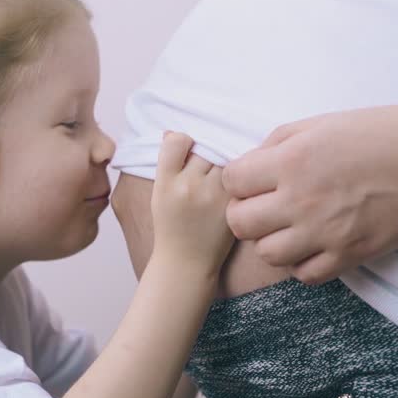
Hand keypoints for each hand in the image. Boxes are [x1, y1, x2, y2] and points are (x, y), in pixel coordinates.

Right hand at [151, 132, 233, 271]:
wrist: (186, 264)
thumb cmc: (170, 228)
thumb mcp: (158, 195)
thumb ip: (166, 165)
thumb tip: (173, 133)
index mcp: (165, 183)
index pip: (176, 141)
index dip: (183, 141)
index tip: (187, 150)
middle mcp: (188, 187)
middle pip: (204, 148)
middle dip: (207, 153)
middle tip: (208, 165)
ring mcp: (212, 196)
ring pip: (223, 159)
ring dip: (224, 162)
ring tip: (220, 175)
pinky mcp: (231, 205)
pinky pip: (239, 177)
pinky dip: (240, 176)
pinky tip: (236, 183)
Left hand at [221, 104, 397, 284]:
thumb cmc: (384, 131)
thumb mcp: (323, 122)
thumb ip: (280, 142)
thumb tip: (251, 164)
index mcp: (293, 159)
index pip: (232, 182)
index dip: (239, 180)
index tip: (254, 178)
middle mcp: (302, 199)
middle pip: (240, 223)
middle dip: (246, 212)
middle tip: (267, 204)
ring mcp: (326, 232)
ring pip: (268, 254)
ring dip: (272, 240)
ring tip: (290, 226)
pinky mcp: (352, 255)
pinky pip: (306, 275)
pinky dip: (303, 263)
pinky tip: (314, 244)